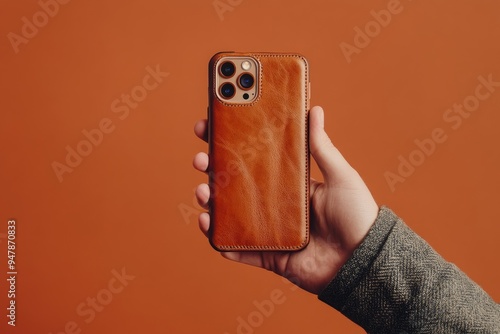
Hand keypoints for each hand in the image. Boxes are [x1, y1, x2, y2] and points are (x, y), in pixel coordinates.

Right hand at [193, 106, 378, 293]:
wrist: (363, 259)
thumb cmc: (356, 214)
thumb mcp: (340, 174)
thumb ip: (322, 146)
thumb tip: (314, 109)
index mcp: (288, 183)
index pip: (253, 160)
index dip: (230, 145)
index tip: (210, 128)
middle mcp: (274, 204)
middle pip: (235, 185)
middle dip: (212, 171)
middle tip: (201, 158)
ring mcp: (268, 230)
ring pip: (229, 214)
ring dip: (209, 201)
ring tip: (203, 191)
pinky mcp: (267, 255)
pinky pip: (236, 248)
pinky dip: (218, 238)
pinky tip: (207, 223)